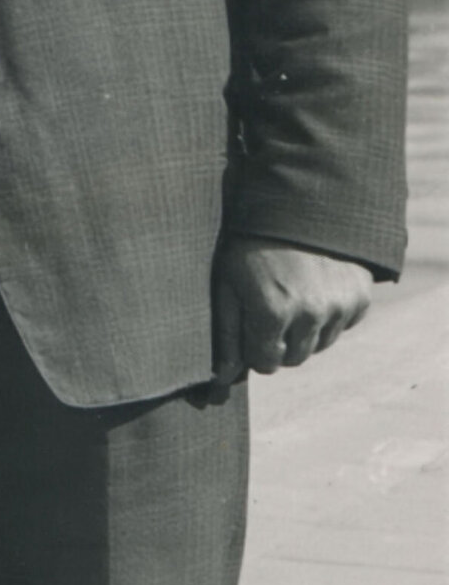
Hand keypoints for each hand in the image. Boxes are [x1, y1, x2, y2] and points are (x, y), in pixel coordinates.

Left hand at [212, 240, 374, 381]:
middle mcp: (310, 313)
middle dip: (280, 343)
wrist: (299, 205)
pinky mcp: (361, 296)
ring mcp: (340, 305)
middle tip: (272, 311)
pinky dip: (331, 315)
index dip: (255, 348)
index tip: (252, 327)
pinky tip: (317, 288)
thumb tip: (223, 379)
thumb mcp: (228, 284)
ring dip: (306, 331)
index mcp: (272, 313)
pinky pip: (344, 325)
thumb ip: (227, 335)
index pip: (266, 364)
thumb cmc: (252, 245)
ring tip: (294, 295)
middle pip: (295, 358)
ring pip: (320, 344)